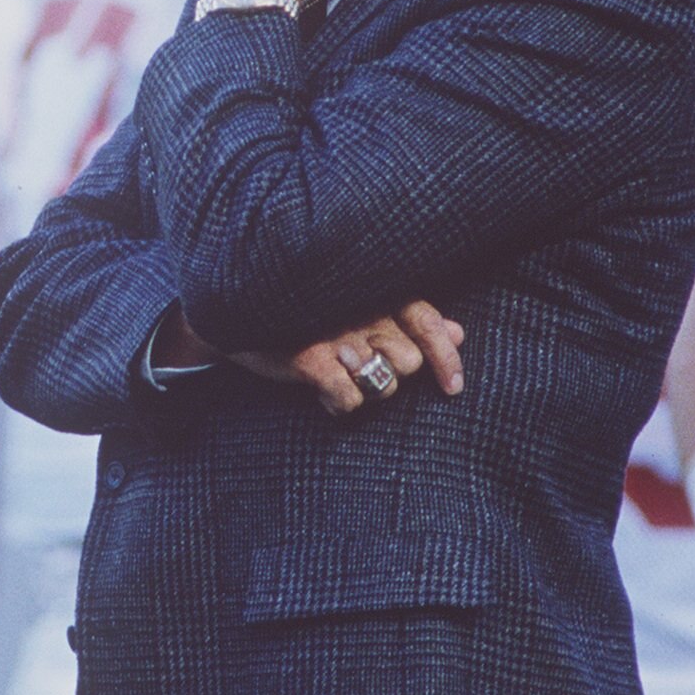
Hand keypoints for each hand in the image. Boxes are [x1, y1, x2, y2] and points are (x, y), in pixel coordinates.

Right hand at [230, 301, 466, 413]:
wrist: (235, 306)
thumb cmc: (308, 310)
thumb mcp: (360, 308)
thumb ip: (410, 320)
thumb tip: (459, 332)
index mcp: (377, 289)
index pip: (428, 322)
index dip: (447, 358)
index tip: (453, 388)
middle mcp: (360, 308)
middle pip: (409, 360)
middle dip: (393, 373)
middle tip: (363, 367)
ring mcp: (335, 333)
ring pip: (384, 382)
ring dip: (367, 390)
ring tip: (343, 378)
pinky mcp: (309, 358)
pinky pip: (349, 398)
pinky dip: (340, 405)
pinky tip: (325, 396)